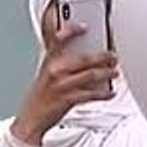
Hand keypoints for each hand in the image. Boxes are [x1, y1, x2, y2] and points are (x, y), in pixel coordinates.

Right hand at [11, 23, 117, 145]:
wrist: (31, 119)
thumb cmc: (41, 96)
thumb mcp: (46, 74)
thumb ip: (62, 63)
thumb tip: (86, 58)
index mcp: (48, 62)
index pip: (58, 40)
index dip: (71, 31)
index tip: (84, 26)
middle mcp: (55, 71)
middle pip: (84, 58)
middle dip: (102, 57)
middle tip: (112, 56)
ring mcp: (62, 85)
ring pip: (91, 75)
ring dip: (106, 73)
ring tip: (114, 72)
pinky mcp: (68, 99)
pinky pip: (91, 94)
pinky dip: (104, 94)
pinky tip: (110, 92)